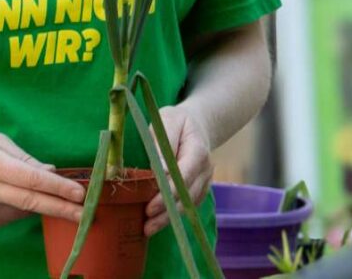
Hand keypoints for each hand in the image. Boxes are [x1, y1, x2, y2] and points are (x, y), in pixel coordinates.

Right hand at [0, 130, 84, 228]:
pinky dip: (19, 207)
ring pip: (22, 210)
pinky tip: (9, 193)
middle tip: (86, 214)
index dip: (58, 187)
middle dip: (62, 209)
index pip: (32, 179)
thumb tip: (52, 172)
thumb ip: (25, 158)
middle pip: (31, 203)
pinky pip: (9, 216)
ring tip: (36, 188)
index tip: (81, 193)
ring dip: (38, 202)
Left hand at [144, 105, 212, 236]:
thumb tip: (157, 169)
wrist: (196, 124)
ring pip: (189, 204)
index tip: (150, 206)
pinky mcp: (200, 188)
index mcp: (199, 150)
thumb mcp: (168, 121)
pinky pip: (189, 205)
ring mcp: (205, 180)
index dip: (168, 193)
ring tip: (148, 229)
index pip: (184, 175)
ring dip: (169, 218)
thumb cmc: (178, 122)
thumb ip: (163, 143)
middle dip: (166, 212)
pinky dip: (174, 215)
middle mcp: (206, 169)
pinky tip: (157, 223)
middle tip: (146, 225)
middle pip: (187, 195)